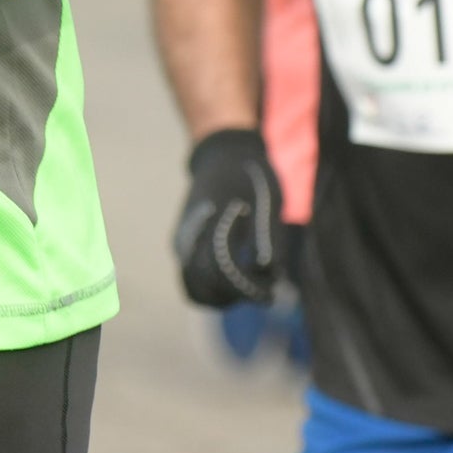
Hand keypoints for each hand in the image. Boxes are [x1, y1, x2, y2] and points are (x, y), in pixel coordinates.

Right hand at [173, 128, 282, 307]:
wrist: (223, 154)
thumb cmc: (250, 173)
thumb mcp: (268, 195)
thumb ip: (267, 232)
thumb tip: (266, 267)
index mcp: (207, 223)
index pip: (221, 270)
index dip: (247, 286)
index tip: (271, 291)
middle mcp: (187, 239)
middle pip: (205, 287)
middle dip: (237, 294)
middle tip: (265, 290)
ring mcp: (181, 245)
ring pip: (195, 291)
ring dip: (223, 298)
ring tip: (250, 288)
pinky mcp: (183, 248)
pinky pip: (193, 281)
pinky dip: (214, 290)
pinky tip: (238, 280)